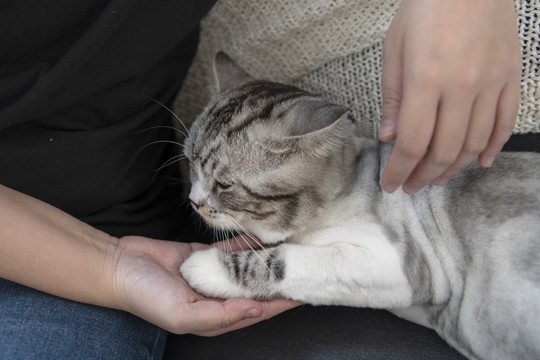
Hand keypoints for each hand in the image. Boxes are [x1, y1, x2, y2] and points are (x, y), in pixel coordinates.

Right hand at [108, 236, 299, 335]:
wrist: (118, 266)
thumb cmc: (145, 296)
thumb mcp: (183, 315)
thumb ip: (220, 316)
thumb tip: (254, 309)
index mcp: (213, 318)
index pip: (255, 312)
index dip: (280, 304)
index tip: (303, 293)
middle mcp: (215, 298)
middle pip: (255, 290)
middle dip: (278, 282)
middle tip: (302, 268)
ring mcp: (210, 276)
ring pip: (245, 269)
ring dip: (265, 262)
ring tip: (288, 251)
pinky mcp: (203, 255)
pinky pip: (230, 251)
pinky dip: (245, 245)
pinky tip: (263, 238)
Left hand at [380, 0, 520, 193]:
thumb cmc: (425, 9)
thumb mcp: (395, 49)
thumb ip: (394, 97)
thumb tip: (390, 137)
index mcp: (426, 80)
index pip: (412, 143)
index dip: (399, 171)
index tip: (390, 185)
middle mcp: (461, 86)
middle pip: (443, 150)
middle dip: (424, 176)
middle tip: (412, 187)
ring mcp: (490, 83)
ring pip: (475, 143)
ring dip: (454, 168)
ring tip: (438, 179)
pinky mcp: (509, 77)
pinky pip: (505, 122)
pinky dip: (494, 147)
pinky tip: (480, 162)